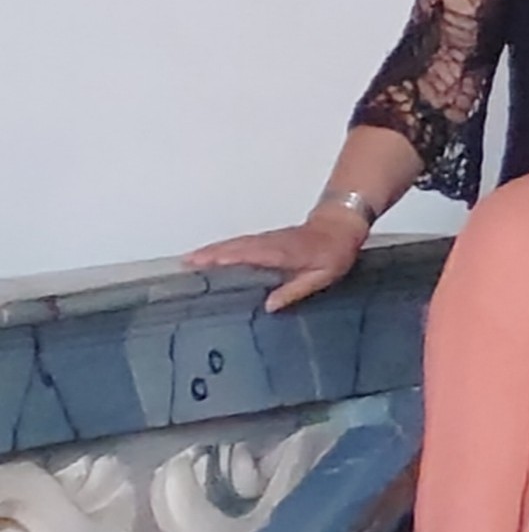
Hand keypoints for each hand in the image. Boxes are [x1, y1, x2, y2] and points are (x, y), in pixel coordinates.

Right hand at [187, 212, 369, 312]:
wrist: (340, 226)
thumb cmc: (334, 252)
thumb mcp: (322, 276)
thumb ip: (296, 290)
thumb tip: (270, 305)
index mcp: (281, 252)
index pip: (248, 254)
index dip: (226, 259)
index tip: (205, 264)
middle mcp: (269, 243)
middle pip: (234, 248)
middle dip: (209, 254)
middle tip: (185, 264)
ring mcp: (266, 239)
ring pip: (234, 244)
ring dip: (211, 250)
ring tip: (189, 261)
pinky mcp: (265, 239)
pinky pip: (239, 243)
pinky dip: (222, 248)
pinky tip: (211, 256)